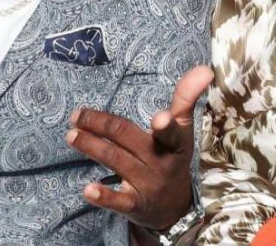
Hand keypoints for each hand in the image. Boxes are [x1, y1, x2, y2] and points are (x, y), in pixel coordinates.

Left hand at [66, 65, 213, 229]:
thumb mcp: (182, 129)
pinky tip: (88, 190)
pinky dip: (103, 196)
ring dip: (91, 146)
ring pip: (115, 160)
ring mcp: (148, 183)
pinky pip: (118, 201)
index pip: (172, 129)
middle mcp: (162, 161)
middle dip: (101, 125)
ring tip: (71, 135)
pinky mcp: (135, 205)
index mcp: (176, 141)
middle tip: (77, 115)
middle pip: (127, 138)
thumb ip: (186, 98)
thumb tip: (204, 68)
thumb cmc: (172, 156)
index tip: (159, 118)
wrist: (173, 206)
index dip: (166, 124)